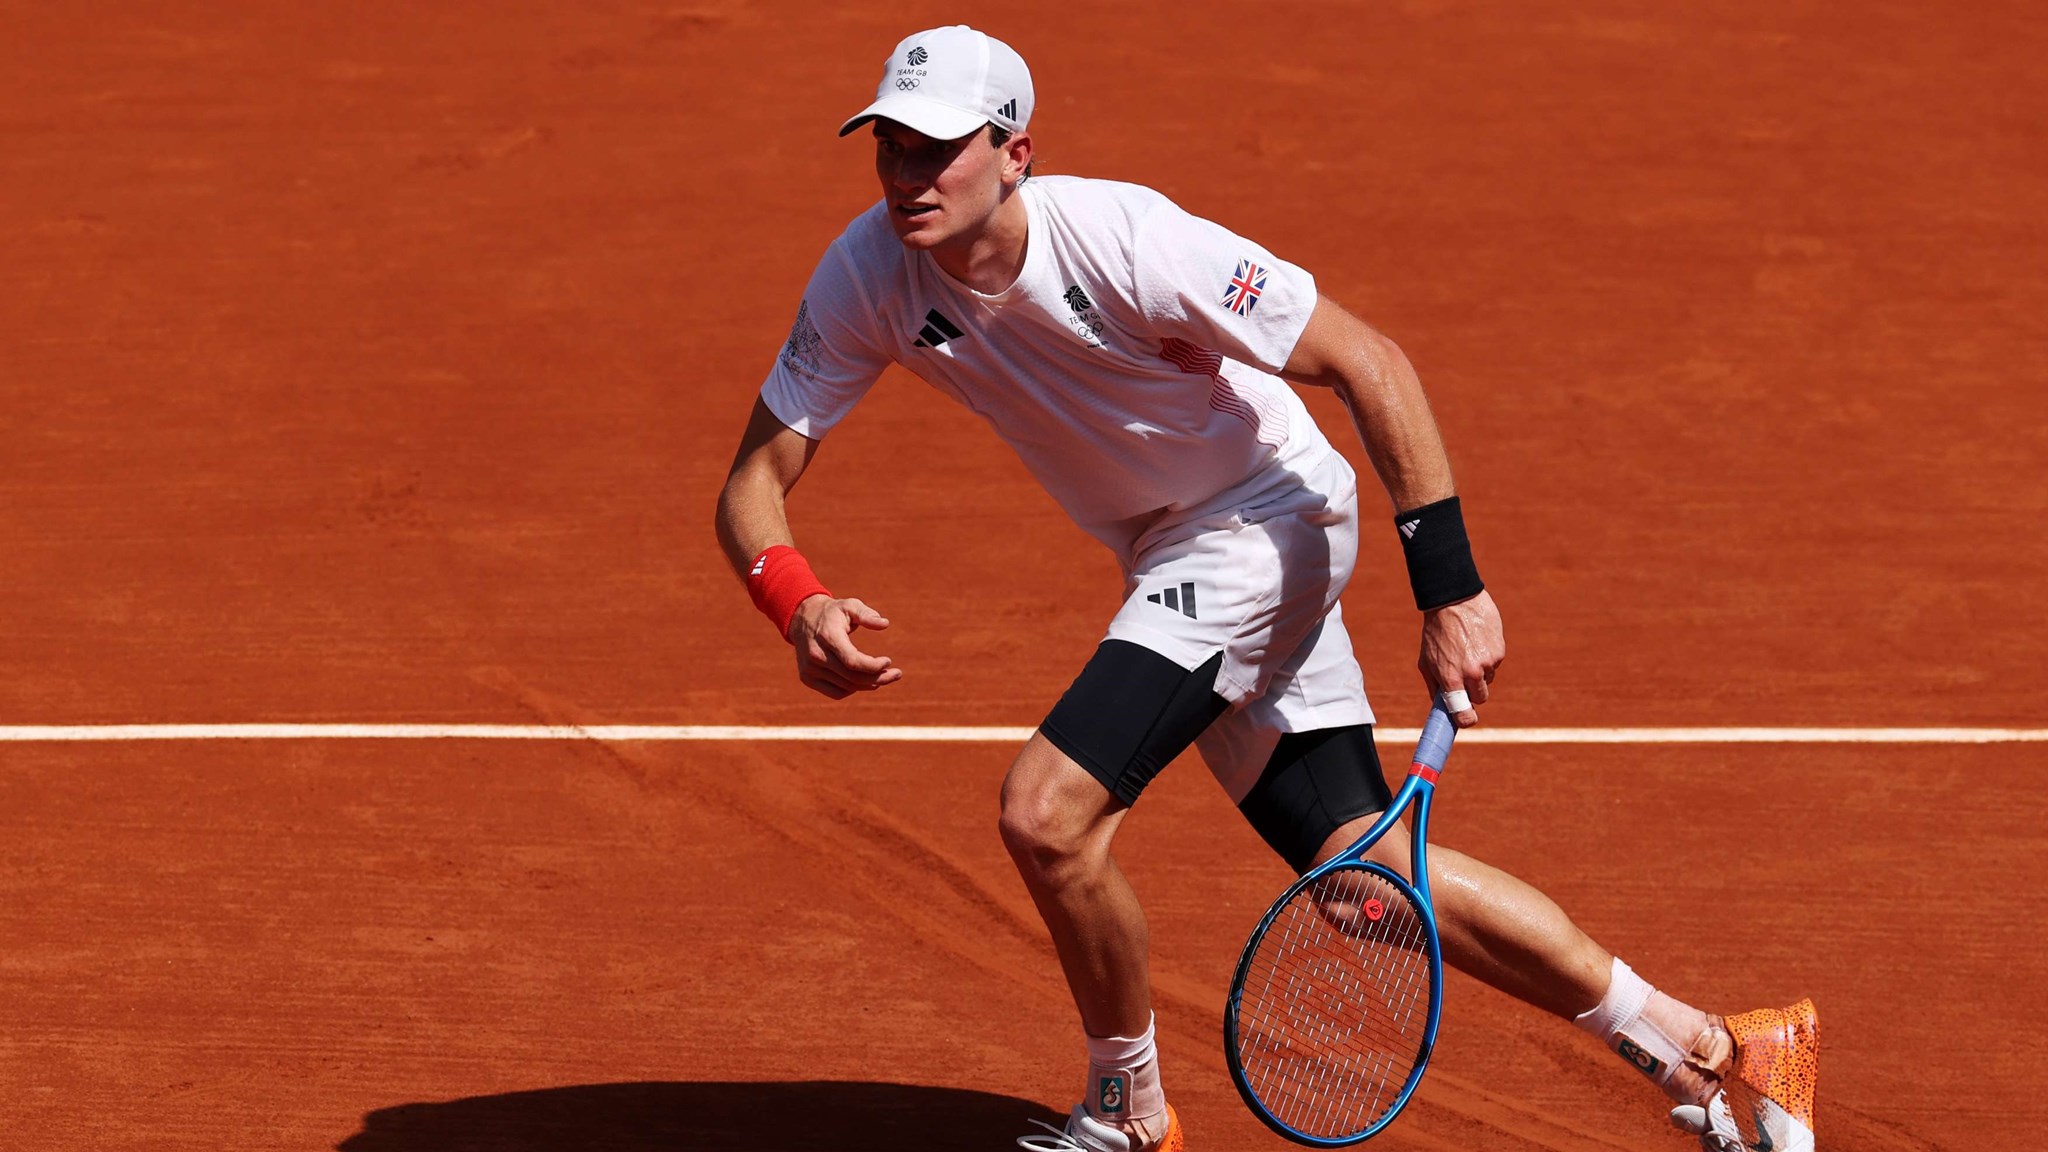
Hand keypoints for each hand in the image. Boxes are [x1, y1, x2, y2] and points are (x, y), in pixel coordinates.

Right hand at [787, 595, 902, 699]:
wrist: (802, 619)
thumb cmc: (832, 613)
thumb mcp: (850, 606)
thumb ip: (867, 614)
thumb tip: (884, 624)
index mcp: (827, 637)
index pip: (852, 661)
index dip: (873, 666)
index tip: (888, 661)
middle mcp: (816, 655)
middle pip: (852, 677)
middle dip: (879, 678)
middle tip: (896, 674)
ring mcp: (810, 669)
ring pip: (846, 687)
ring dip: (869, 685)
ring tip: (885, 677)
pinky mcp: (807, 678)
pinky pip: (836, 693)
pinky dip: (853, 689)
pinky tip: (864, 681)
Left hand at [1419, 590, 1503, 727]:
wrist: (1453, 600)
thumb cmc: (1435, 633)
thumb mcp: (1426, 661)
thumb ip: (1434, 687)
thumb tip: (1442, 709)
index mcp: (1451, 678)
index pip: (1463, 712)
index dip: (1465, 719)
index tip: (1466, 720)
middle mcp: (1471, 673)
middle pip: (1480, 699)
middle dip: (1473, 693)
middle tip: (1464, 678)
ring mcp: (1488, 662)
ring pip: (1488, 679)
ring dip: (1480, 671)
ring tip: (1467, 650)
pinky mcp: (1500, 651)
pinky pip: (1495, 664)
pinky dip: (1488, 656)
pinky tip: (1477, 641)